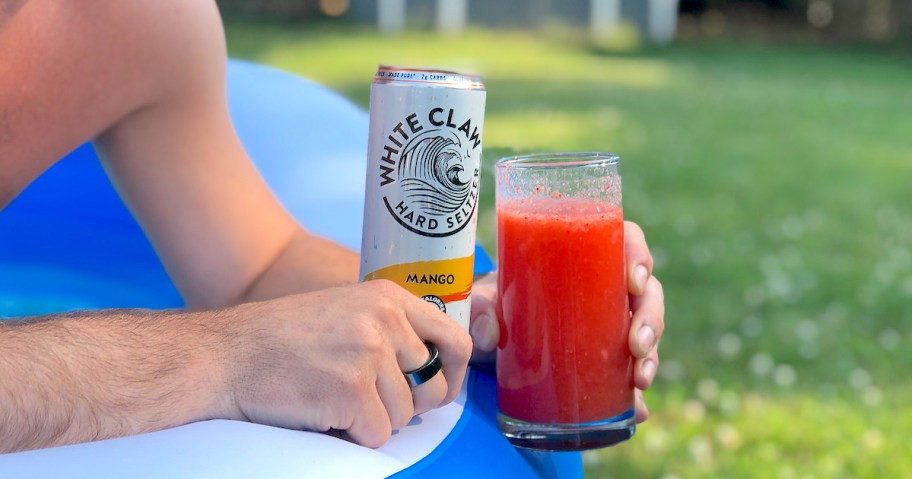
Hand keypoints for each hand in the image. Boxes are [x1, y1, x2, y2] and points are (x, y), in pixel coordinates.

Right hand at [215, 280, 472, 447]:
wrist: (228, 354)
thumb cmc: (283, 338)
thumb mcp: (347, 311)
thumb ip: (390, 329)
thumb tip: (433, 369)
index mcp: (389, 298)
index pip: (454, 339)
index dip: (454, 373)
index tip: (441, 390)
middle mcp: (385, 322)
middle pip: (431, 387)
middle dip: (407, 405)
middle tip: (369, 400)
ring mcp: (369, 355)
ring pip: (403, 416)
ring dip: (372, 420)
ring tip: (333, 397)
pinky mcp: (351, 391)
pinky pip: (377, 435)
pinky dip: (353, 435)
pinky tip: (324, 412)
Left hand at [468, 221, 664, 422]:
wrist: (489, 341)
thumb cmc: (494, 305)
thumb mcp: (484, 301)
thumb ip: (480, 309)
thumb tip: (490, 332)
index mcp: (583, 257)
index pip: (624, 240)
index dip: (638, 254)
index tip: (632, 280)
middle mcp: (604, 287)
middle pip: (646, 289)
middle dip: (650, 316)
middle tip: (635, 343)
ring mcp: (610, 323)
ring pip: (647, 327)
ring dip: (650, 352)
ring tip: (640, 378)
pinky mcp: (607, 358)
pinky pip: (633, 368)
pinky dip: (637, 388)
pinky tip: (638, 406)